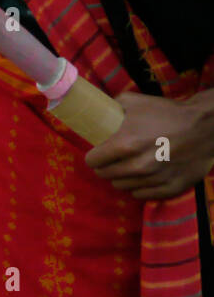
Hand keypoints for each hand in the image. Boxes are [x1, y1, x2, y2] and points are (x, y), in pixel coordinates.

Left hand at [85, 90, 213, 199]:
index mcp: (125, 145)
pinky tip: (142, 177)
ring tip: (128, 168)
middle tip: (112, 160)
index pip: (93, 161)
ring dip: (122, 178)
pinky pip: (143, 195)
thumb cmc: (167, 112)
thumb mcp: (134, 102)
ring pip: (123, 186)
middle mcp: (138, 166)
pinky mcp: (171, 188)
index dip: (93, 157)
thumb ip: (111, 107)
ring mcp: (155, 179)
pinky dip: (139, 187)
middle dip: (105, 167)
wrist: (204, 127)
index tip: (97, 154)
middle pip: (106, 176)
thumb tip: (96, 110)